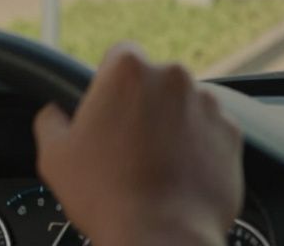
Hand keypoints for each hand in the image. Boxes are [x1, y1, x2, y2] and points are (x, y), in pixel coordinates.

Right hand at [33, 44, 242, 245]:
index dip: (109, 84)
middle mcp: (173, 77)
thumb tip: (54, 114)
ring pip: (184, 106)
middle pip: (154, 81)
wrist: (161, 238)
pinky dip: (199, 148)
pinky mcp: (232, 134)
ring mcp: (208, 104)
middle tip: (126, 145)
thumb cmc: (107, 196)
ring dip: (172, 126)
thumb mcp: (54, 155)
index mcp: (128, 70)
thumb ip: (51, 119)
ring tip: (154, 165)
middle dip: (143, 106)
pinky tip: (178, 174)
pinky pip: (210, 132)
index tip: (107, 110)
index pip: (118, 56)